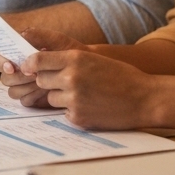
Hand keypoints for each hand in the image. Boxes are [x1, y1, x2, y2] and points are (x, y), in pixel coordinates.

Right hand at [0, 27, 85, 108]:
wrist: (85, 69)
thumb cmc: (69, 52)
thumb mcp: (56, 40)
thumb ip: (38, 35)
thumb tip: (21, 35)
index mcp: (17, 54)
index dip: (0, 62)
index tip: (12, 66)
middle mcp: (17, 70)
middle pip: (4, 78)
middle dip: (18, 77)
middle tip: (33, 75)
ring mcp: (24, 85)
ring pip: (13, 91)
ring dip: (26, 87)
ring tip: (41, 81)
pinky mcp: (32, 97)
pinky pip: (24, 101)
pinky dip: (33, 96)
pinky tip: (44, 91)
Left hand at [22, 50, 162, 129]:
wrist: (145, 98)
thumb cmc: (121, 76)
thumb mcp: (94, 59)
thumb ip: (68, 61)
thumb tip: (39, 64)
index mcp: (75, 58)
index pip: (37, 60)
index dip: (30, 64)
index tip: (28, 67)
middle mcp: (71, 77)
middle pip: (40, 79)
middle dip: (48, 81)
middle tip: (64, 82)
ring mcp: (74, 98)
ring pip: (51, 97)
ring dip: (61, 97)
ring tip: (85, 94)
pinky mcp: (78, 116)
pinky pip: (64, 112)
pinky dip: (73, 110)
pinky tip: (92, 106)